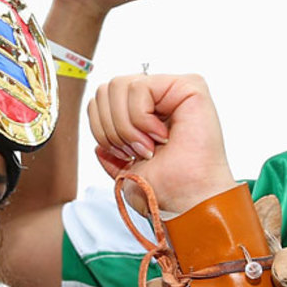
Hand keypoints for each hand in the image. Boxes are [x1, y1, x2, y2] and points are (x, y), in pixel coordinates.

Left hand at [88, 73, 235, 214]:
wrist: (186, 200)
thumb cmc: (165, 190)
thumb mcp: (125, 172)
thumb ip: (111, 155)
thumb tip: (97, 147)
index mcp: (145, 114)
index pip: (100, 100)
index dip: (101, 130)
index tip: (124, 154)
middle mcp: (160, 96)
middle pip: (105, 89)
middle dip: (111, 128)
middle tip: (135, 151)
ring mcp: (174, 88)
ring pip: (118, 86)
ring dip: (126, 126)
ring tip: (148, 146)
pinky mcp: (189, 85)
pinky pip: (139, 87)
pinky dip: (140, 119)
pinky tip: (160, 136)